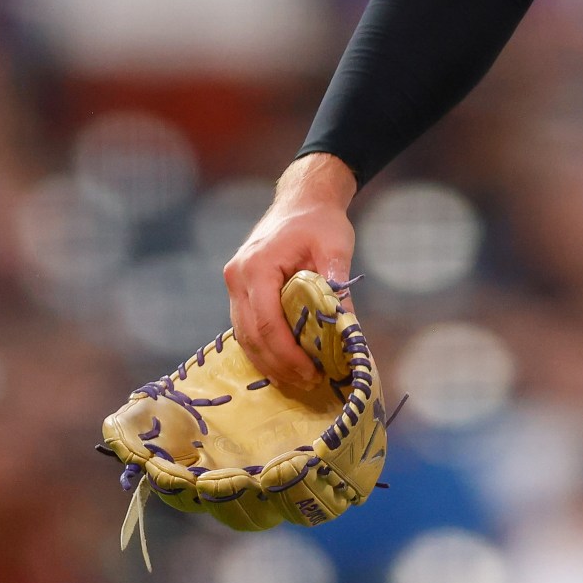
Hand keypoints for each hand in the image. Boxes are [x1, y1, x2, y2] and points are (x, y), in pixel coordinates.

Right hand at [224, 152, 358, 390]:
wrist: (301, 200)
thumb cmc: (319, 221)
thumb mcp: (335, 246)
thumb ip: (336, 284)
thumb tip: (348, 328)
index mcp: (257, 267)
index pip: (268, 323)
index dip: (288, 354)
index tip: (312, 371)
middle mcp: (237, 277)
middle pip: (252, 335)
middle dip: (279, 364)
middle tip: (309, 381)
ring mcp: (234, 284)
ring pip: (245, 336)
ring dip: (270, 361)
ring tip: (299, 378)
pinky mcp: (239, 290)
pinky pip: (247, 327)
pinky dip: (264, 348)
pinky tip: (285, 362)